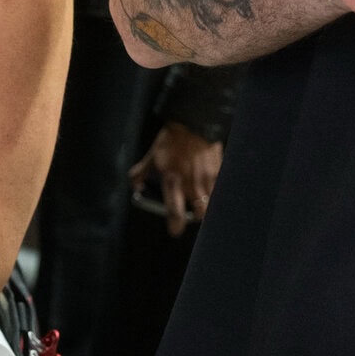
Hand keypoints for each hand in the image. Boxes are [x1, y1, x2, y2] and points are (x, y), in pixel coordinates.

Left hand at [129, 121, 222, 236]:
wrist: (193, 124)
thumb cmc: (170, 142)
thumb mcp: (150, 157)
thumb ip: (140, 174)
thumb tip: (135, 185)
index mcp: (172, 180)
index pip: (174, 210)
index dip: (175, 224)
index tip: (175, 231)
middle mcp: (192, 183)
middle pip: (200, 213)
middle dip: (197, 217)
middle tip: (191, 215)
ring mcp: (208, 179)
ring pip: (213, 203)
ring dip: (207, 206)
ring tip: (201, 203)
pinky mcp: (220, 173)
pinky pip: (219, 190)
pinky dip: (215, 193)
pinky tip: (210, 189)